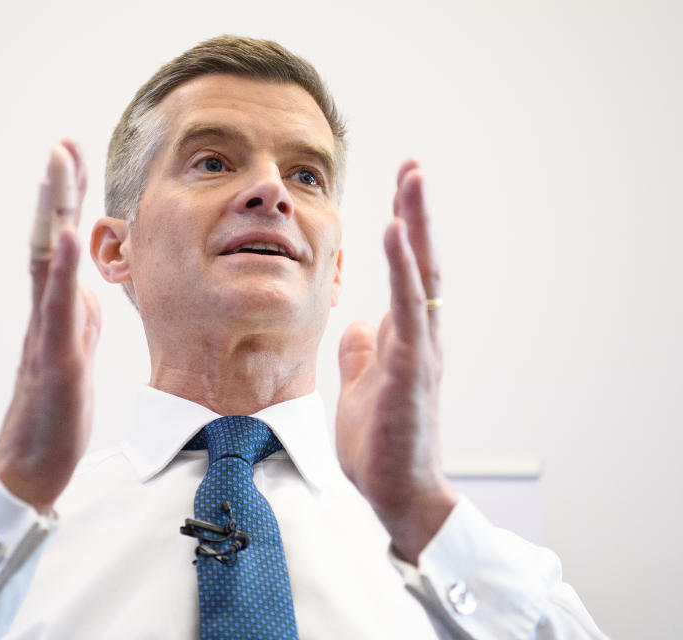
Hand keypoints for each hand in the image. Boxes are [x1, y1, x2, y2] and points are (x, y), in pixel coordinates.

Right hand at [0, 139, 100, 514]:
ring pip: (45, 262)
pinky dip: (63, 269)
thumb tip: (84, 282)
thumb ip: (77, 312)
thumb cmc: (55, 409)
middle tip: (62, 142)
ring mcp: (45, 333)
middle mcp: (45, 312)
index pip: (61, 242)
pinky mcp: (54, 359)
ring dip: (54, 212)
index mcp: (55, 308)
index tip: (74, 155)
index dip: (68, 199)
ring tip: (59, 167)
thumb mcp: (74, 348)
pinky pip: (56, 309)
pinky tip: (70, 235)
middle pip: (48, 238)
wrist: (34, 464)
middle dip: (57, 189)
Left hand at [335, 159, 456, 563]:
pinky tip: (393, 232)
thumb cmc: (380, 445)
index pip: (408, 272)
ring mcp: (420, 350)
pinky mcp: (412, 369)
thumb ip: (361, 353)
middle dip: (417, 211)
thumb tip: (358, 323)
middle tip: (413, 165)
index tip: (397, 189)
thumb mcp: (359, 387)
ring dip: (417, 223)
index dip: (403, 230)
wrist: (396, 493)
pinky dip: (402, 268)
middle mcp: (420, 336)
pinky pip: (408, 309)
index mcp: (406, 338)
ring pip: (423, 275)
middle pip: (423, 261)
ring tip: (412, 178)